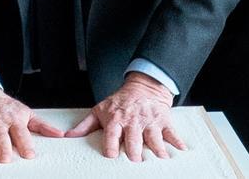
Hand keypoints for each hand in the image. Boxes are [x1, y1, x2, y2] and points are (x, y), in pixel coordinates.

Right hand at [0, 87, 62, 162]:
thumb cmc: (4, 107)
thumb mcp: (25, 113)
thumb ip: (41, 126)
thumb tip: (60, 135)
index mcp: (13, 120)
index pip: (21, 133)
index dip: (25, 144)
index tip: (29, 155)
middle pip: (0, 137)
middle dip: (3, 148)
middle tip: (5, 159)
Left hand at [66, 72, 185, 161]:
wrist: (143, 87)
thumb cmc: (119, 103)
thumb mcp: (100, 110)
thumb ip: (84, 126)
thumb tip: (67, 137)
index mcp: (115, 120)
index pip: (111, 137)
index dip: (110, 149)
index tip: (111, 157)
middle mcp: (132, 122)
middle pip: (133, 142)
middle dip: (134, 153)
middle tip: (135, 161)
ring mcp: (149, 121)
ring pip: (153, 139)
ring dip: (156, 151)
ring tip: (159, 160)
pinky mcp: (163, 121)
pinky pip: (172, 133)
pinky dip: (177, 142)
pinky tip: (180, 150)